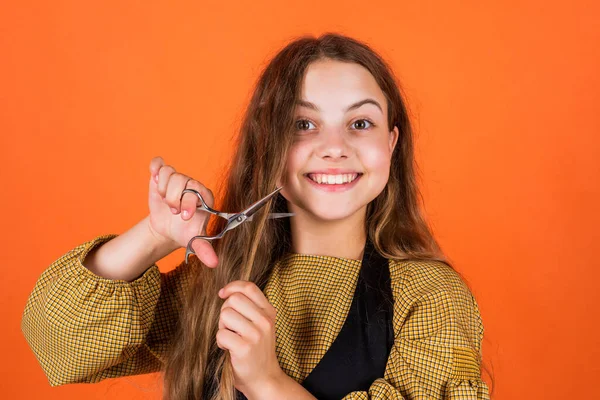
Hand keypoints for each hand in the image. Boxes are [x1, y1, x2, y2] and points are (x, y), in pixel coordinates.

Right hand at [147, 156, 218, 266]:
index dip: (190, 201)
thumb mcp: (193, 241)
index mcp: (204, 198)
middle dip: (175, 198)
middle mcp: (192, 185)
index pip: (200, 190)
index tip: (184, 216)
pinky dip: (155, 169)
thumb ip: (204, 250)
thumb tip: (214, 263)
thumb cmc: (184, 231)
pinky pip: (158, 163)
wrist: (167, 228)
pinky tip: (155, 179)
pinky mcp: (161, 176)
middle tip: (174, 212)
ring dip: (164, 190)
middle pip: (183, 180)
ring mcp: (177, 179)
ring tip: (166, 202)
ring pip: (170, 173)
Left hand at [216, 280, 282, 396]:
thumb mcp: (261, 324)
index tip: (223, 294)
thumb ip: (250, 307)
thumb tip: (225, 292)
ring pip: (225, 315)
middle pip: (234, 300)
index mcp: (269, 311)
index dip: (232, 287)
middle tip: (229, 326)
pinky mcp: (244, 348)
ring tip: (231, 337)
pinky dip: (221, 342)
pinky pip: (221, 334)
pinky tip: (230, 349)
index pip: (249, 287)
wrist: (264, 378)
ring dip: (222, 327)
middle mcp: (265, 320)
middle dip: (225, 311)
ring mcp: (256, 334)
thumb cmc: (257, 349)